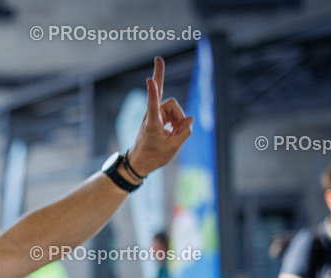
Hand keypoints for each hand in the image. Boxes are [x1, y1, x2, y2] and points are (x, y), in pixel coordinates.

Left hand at [127, 57, 194, 176]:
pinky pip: (172, 112)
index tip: (150, 80)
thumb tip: (190, 118)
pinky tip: (174, 129)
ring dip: (178, 119)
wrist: (140, 162)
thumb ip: (184, 132)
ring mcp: (154, 115)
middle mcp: (152, 116)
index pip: (153, 105)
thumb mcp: (172, 147)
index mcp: (152, 124)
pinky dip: (177, 120)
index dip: (153, 92)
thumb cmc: (154, 156)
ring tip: (174, 133)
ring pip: (173, 108)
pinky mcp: (157, 116)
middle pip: (170, 103)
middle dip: (178, 113)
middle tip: (159, 63)